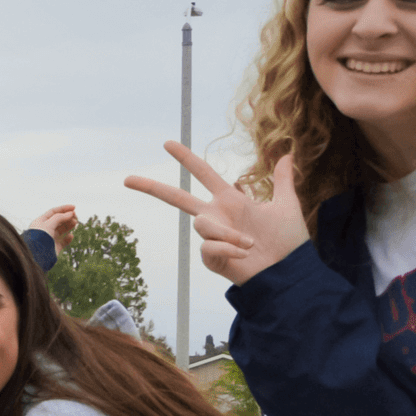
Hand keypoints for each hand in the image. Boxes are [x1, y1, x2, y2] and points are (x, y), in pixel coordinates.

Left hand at [24, 204, 79, 248]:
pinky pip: (64, 241)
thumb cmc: (38, 237)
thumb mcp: (48, 224)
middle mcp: (45, 229)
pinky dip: (68, 238)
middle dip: (68, 217)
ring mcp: (50, 238)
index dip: (64, 209)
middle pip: (59, 220)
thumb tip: (70, 213)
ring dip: (69, 225)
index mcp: (40, 222)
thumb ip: (60, 217)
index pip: (53, 212)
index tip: (74, 207)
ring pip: (62, 230)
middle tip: (75, 216)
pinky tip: (70, 236)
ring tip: (75, 223)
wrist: (36, 255)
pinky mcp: (54, 247)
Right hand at [125, 145, 309, 287]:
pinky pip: (210, 246)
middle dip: (152, 188)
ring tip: (251, 243)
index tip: (167, 144)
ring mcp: (211, 237)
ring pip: (202, 225)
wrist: (288, 271)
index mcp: (230, 201)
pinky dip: (230, 248)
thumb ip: (283, 181)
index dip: (186, 158)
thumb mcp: (287, 206)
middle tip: (127, 179)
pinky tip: (246, 254)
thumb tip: (289, 154)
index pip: (203, 174)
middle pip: (176, 198)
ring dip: (228, 233)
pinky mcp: (210, 257)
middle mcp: (216, 216)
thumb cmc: (287, 242)